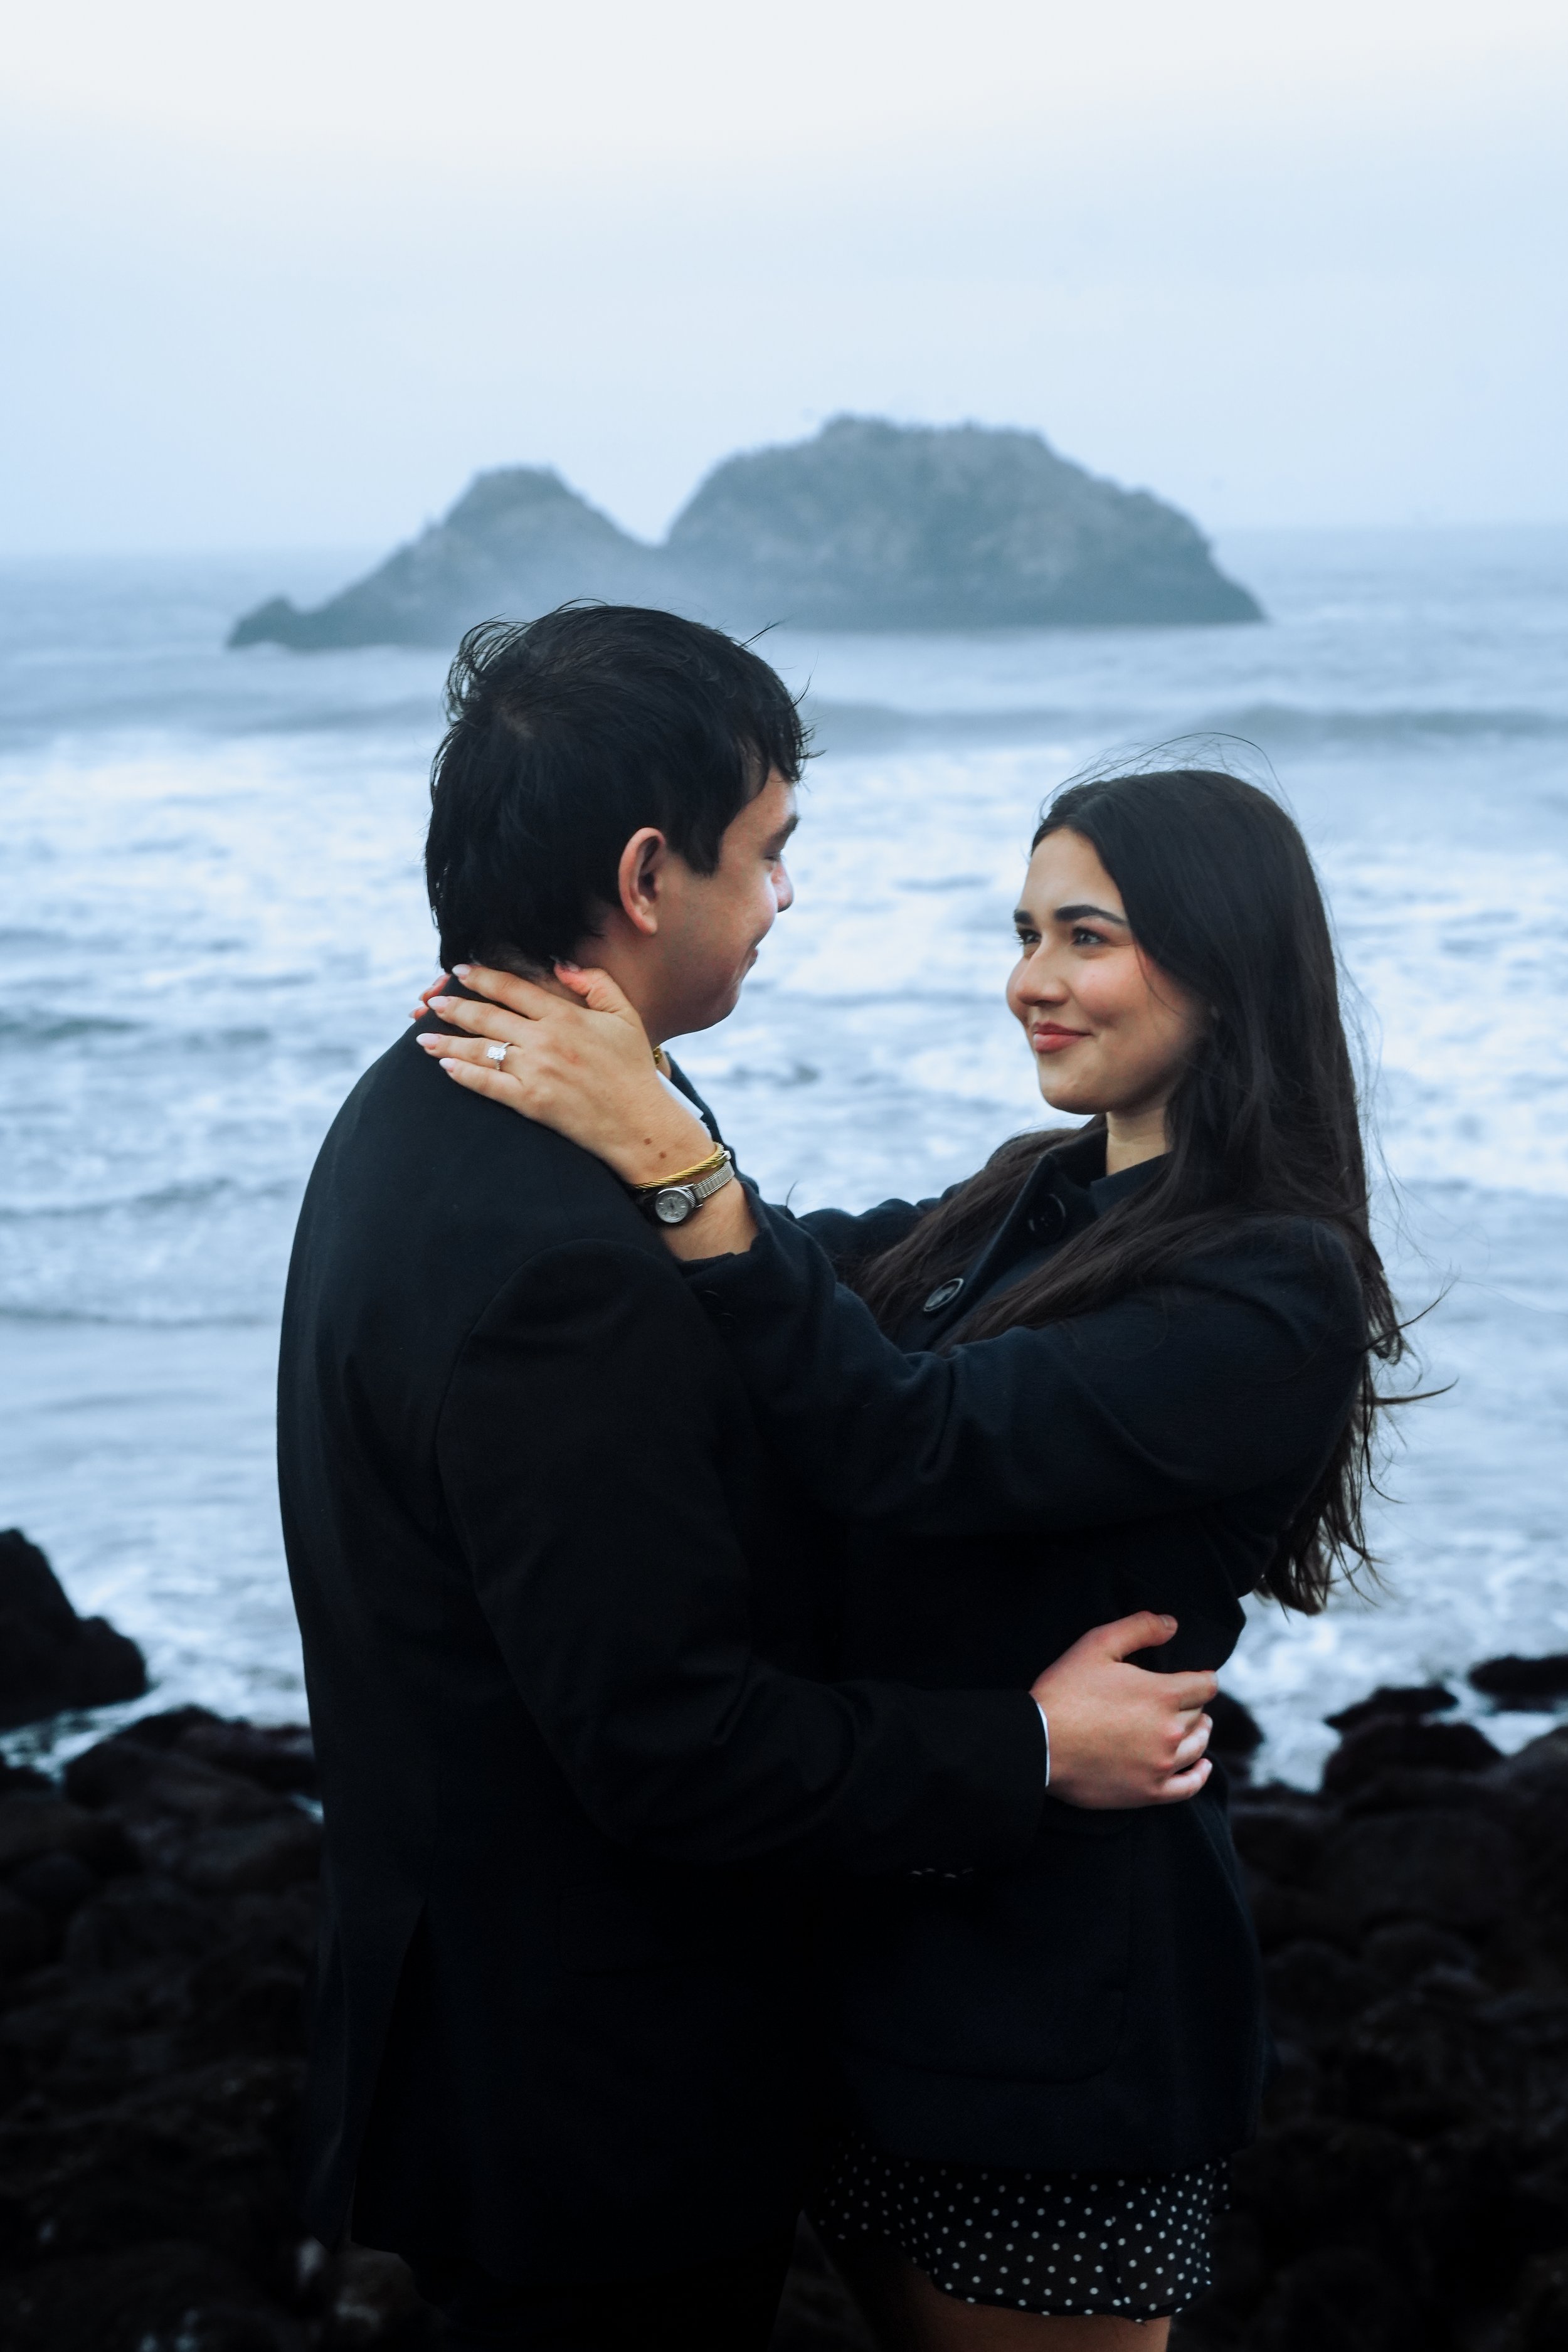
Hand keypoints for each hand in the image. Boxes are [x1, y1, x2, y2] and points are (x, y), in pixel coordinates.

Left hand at [415, 960, 710, 1184]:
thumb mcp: (625, 1016)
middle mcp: (545, 1039)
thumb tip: (561, 964)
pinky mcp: (530, 1102)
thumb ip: (597, 983)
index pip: (513, 987)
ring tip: (424, 1037)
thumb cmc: (634, 1070)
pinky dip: (462, 1075)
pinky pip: (487, 1084)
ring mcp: (535, 1071)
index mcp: (566, 1015)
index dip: (482, 977)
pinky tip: (444, 1068)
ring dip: (448, 1042)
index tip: (460, 971)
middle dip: (455, 1006)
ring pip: (481, 1049)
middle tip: (432, 1002)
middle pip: (487, 1016)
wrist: (640, 1124)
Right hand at [1030, 1613, 1216, 1809]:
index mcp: (1162, 1694)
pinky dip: (1199, 1775)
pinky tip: (1202, 1766)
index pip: (1204, 1686)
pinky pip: (1188, 1787)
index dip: (1204, 1679)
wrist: (1039, 1744)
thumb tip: (1171, 1624)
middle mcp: (1169, 1731)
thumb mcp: (1097, 1645)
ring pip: (1197, 1747)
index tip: (1201, 1678)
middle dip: (1195, 1705)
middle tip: (1187, 1701)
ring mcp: (1160, 1765)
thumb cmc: (1065, 1691)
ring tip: (1199, 1727)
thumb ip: (1139, 1628)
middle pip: (1199, 1715)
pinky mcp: (1148, 1792)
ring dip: (1200, 1734)